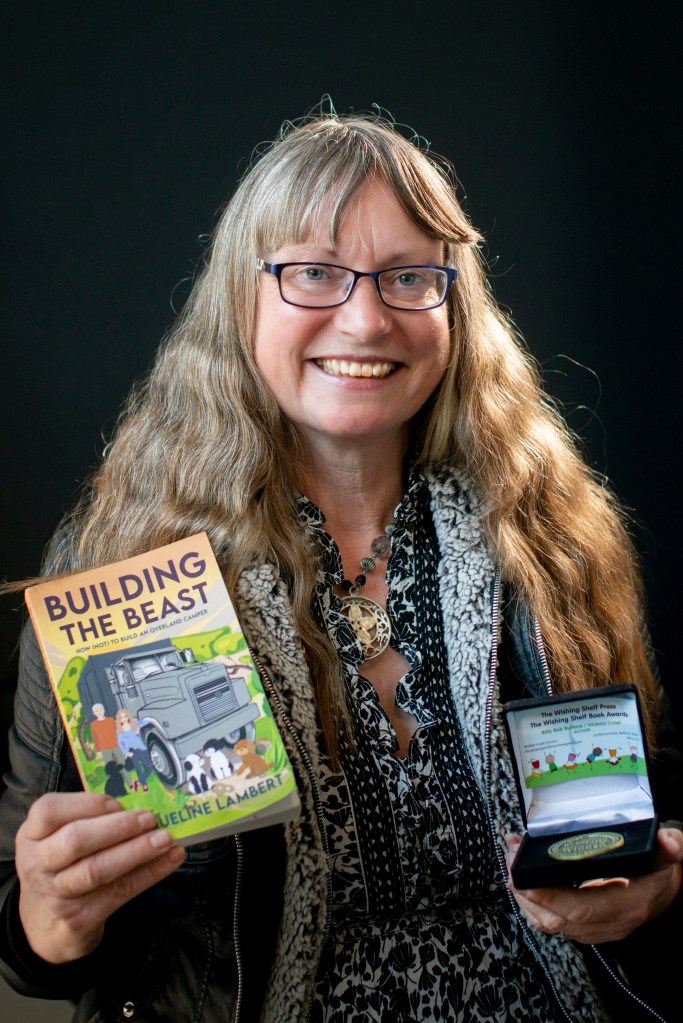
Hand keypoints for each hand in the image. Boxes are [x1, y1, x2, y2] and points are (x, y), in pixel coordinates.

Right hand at [16, 792, 184, 963]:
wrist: (44, 926)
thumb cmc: (59, 866)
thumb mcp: (57, 840)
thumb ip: (86, 820)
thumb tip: (138, 801)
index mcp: (32, 835)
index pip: (49, 811)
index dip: (87, 804)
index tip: (118, 803)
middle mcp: (38, 864)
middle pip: (76, 841)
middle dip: (118, 827)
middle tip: (149, 818)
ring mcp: (57, 894)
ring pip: (97, 870)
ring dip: (137, 851)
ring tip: (165, 838)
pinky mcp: (80, 918)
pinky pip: (120, 891)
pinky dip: (150, 873)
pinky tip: (171, 859)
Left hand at [504, 828, 682, 943]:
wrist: (664, 895)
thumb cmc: (658, 873)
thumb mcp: (667, 857)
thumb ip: (669, 847)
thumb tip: (668, 840)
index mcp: (625, 907)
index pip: (580, 909)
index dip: (549, 896)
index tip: (523, 876)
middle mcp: (607, 924)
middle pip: (556, 919)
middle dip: (526, 891)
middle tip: (510, 859)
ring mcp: (593, 929)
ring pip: (548, 924)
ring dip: (524, 896)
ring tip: (510, 864)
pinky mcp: (583, 927)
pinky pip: (550, 922)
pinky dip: (531, 903)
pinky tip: (520, 881)